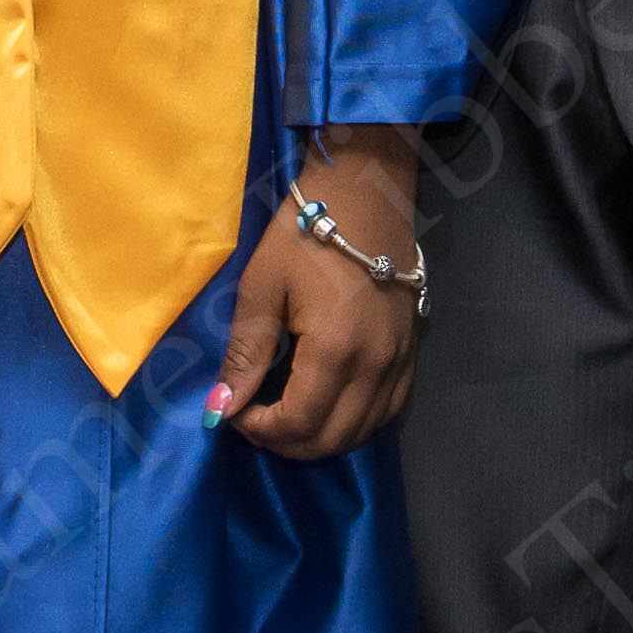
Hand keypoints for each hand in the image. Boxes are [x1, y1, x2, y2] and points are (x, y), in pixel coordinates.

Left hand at [215, 127, 419, 459]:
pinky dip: (356, 423)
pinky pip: (389, 411)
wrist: (364, 190)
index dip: (259, 430)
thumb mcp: (262, 286)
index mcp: (336, 350)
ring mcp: (400, 361)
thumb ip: (244, 353)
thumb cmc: (304, 232)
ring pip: (364, 432)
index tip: (234, 412)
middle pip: (333, 440)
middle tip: (255, 419)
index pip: (298, 424)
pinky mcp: (412, 352)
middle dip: (287, 442)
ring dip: (322, 438)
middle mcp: (376, 366)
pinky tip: (330, 407)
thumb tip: (220, 409)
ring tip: (287, 417)